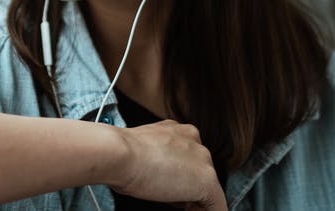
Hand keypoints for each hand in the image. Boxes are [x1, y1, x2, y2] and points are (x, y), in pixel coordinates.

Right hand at [106, 120, 227, 210]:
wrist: (118, 154)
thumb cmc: (119, 155)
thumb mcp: (140, 152)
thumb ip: (158, 161)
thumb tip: (162, 183)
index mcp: (177, 131)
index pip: (187, 160)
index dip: (178, 179)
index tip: (168, 190)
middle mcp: (194, 141)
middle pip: (199, 173)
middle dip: (187, 190)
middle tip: (170, 201)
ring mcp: (203, 160)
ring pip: (208, 189)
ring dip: (195, 202)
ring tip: (178, 207)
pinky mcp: (207, 181)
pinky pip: (216, 206)